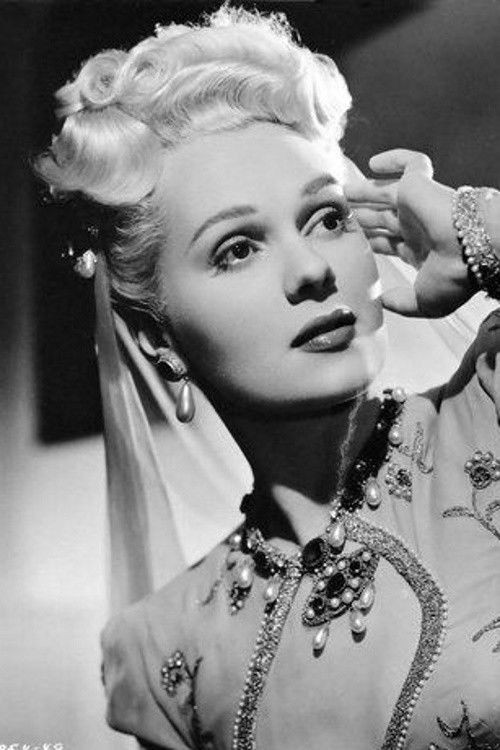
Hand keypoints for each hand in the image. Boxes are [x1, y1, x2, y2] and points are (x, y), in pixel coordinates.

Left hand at [344, 149, 475, 316]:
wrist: (472, 249)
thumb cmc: (453, 278)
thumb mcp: (423, 302)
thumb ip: (400, 303)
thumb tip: (380, 301)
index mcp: (418, 250)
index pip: (386, 242)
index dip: (367, 241)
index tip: (345, 242)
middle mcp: (416, 226)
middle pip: (380, 218)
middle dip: (359, 217)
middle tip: (336, 217)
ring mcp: (417, 204)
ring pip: (384, 193)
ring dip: (362, 192)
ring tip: (340, 192)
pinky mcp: (419, 184)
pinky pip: (410, 163)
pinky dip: (394, 159)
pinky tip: (374, 163)